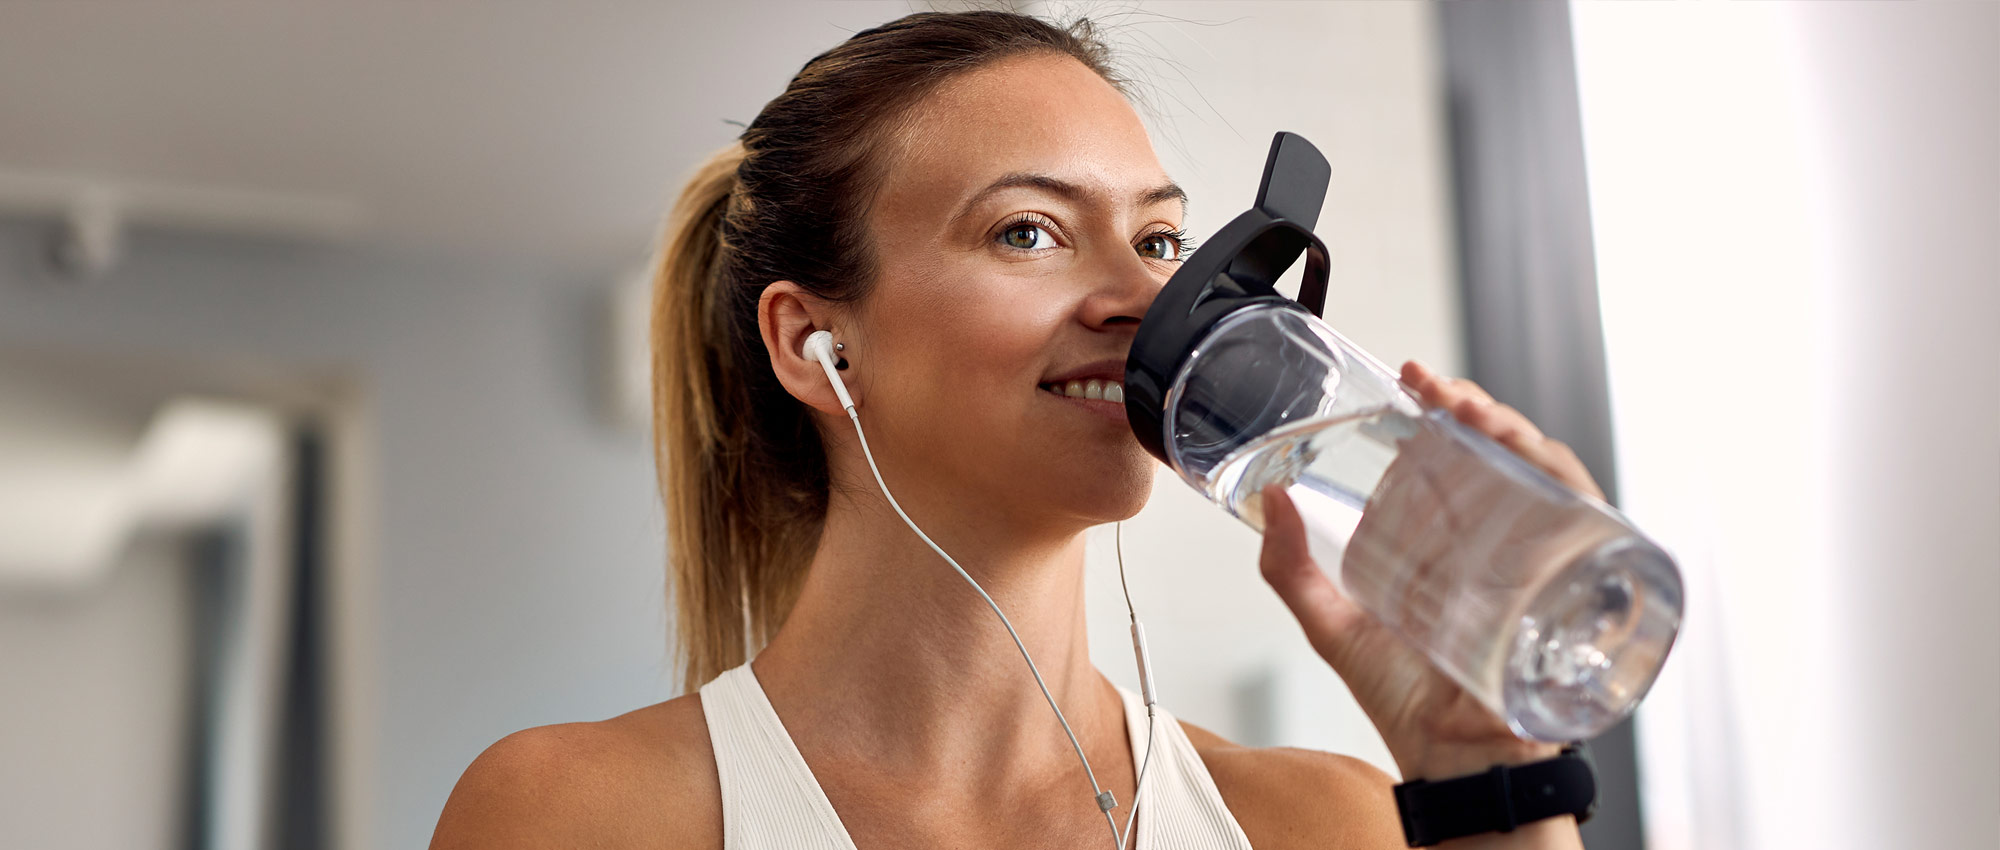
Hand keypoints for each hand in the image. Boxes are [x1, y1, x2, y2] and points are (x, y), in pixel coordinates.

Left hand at [1254, 360, 1604, 779]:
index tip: (1412, 379)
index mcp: (1454, 540)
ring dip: (1518, 433)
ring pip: (1550, 476)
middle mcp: (1505, 544)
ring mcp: (1544, 563)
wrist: (1451, 766)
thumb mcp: (1333, 625)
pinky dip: (1569, 484)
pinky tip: (1533, 461)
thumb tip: (1269, 500)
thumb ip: (1291, 569)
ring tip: (1473, 413)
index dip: (1445, 408)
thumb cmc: (1405, 702)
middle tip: (1438, 389)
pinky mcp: (1577, 590)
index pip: (1463, 454)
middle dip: (1481, 408)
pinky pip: (1593, 524)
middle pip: (1509, 454)